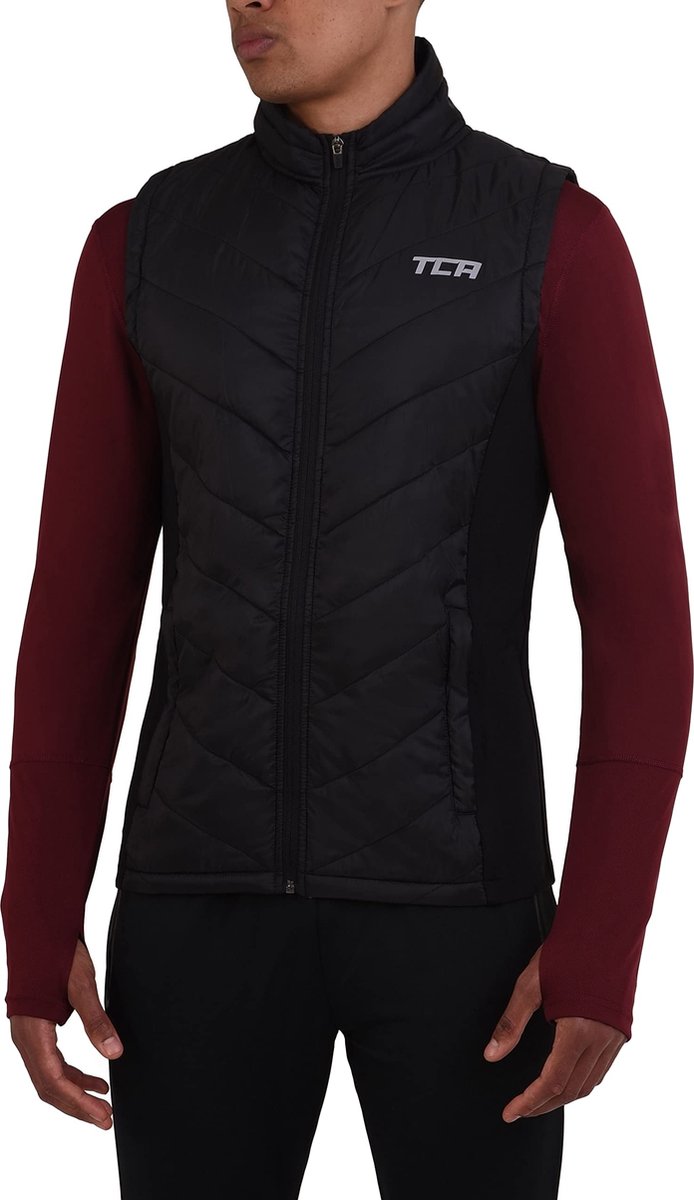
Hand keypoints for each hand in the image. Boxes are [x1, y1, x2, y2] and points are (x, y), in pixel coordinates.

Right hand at [9, 937, 123, 1128]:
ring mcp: (29, 1036)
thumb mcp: (81, 985)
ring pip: (50, 1078)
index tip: (102, 1115)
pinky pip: (52, 1063)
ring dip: (75, 1094)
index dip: (78, 1103)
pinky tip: (96, 1080)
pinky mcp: (37, 1030)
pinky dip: (73, 1076)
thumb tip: (115, 1054)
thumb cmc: (55, 953)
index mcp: (33, 1031)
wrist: (39, 930)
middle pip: (49, 1086)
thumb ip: (97, 1020)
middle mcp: (26, 1038)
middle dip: (77, 1106)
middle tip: (105, 1120)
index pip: (53, 1080)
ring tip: (103, 1106)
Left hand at [483, 943, 626, 1120]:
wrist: (605, 928)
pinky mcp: (619, 1030)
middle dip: (544, 1105)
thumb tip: (491, 1055)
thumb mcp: (530, 984)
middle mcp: (601, 1040)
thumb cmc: (567, 952)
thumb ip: (511, 1023)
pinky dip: (581, 1081)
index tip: (510, 1112)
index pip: (552, 1082)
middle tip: (519, 1110)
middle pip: (572, 1090)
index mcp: (578, 1031)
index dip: (529, 1101)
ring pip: (589, 1083)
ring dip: (563, 1096)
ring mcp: (614, 1037)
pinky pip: (601, 1069)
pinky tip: (566, 1077)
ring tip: (538, 1099)